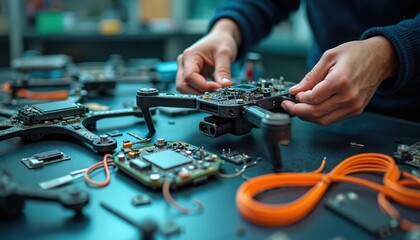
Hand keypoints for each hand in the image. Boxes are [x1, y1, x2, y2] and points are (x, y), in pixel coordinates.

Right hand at [176, 19, 240, 93]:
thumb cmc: (220, 42)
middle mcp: (184, 63)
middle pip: (182, 85)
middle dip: (198, 92)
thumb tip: (224, 86)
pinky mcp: (191, 76)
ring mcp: (186, 70)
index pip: (190, 76)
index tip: (217, 87)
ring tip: (215, 90)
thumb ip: (223, 71)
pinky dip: (202, 91)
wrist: (220, 39)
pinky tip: (213, 88)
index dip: (203, 85)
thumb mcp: (225, 54)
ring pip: (186, 88)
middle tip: (216, 92)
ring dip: (200, 93)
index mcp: (190, 56)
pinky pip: (192, 88)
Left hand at [281, 36, 398, 124]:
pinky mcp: (355, 110)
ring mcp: (353, 106)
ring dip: (306, 116)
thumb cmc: (356, 54)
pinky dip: (318, 116)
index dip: (299, 99)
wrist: (380, 58)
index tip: (293, 95)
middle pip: (316, 112)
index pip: (313, 98)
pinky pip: (332, 119)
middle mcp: (348, 96)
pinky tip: (311, 109)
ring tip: (297, 108)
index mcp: (340, 81)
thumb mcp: (329, 57)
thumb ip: (311, 76)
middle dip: (297, 111)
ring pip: (323, 120)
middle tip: (287, 105)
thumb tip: (296, 90)